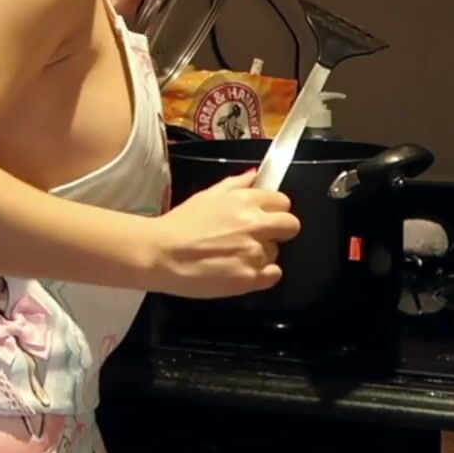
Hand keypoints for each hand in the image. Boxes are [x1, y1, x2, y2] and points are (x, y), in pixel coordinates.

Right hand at [147, 170, 298, 298]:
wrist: (161, 253)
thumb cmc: (179, 224)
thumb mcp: (207, 196)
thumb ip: (235, 184)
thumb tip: (255, 174)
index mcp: (246, 200)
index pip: (283, 201)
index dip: (274, 209)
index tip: (265, 216)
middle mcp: (255, 225)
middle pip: (291, 226)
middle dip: (279, 230)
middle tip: (259, 237)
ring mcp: (255, 253)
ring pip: (277, 253)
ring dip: (262, 254)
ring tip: (235, 256)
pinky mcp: (250, 278)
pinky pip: (274, 275)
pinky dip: (262, 275)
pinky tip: (242, 271)